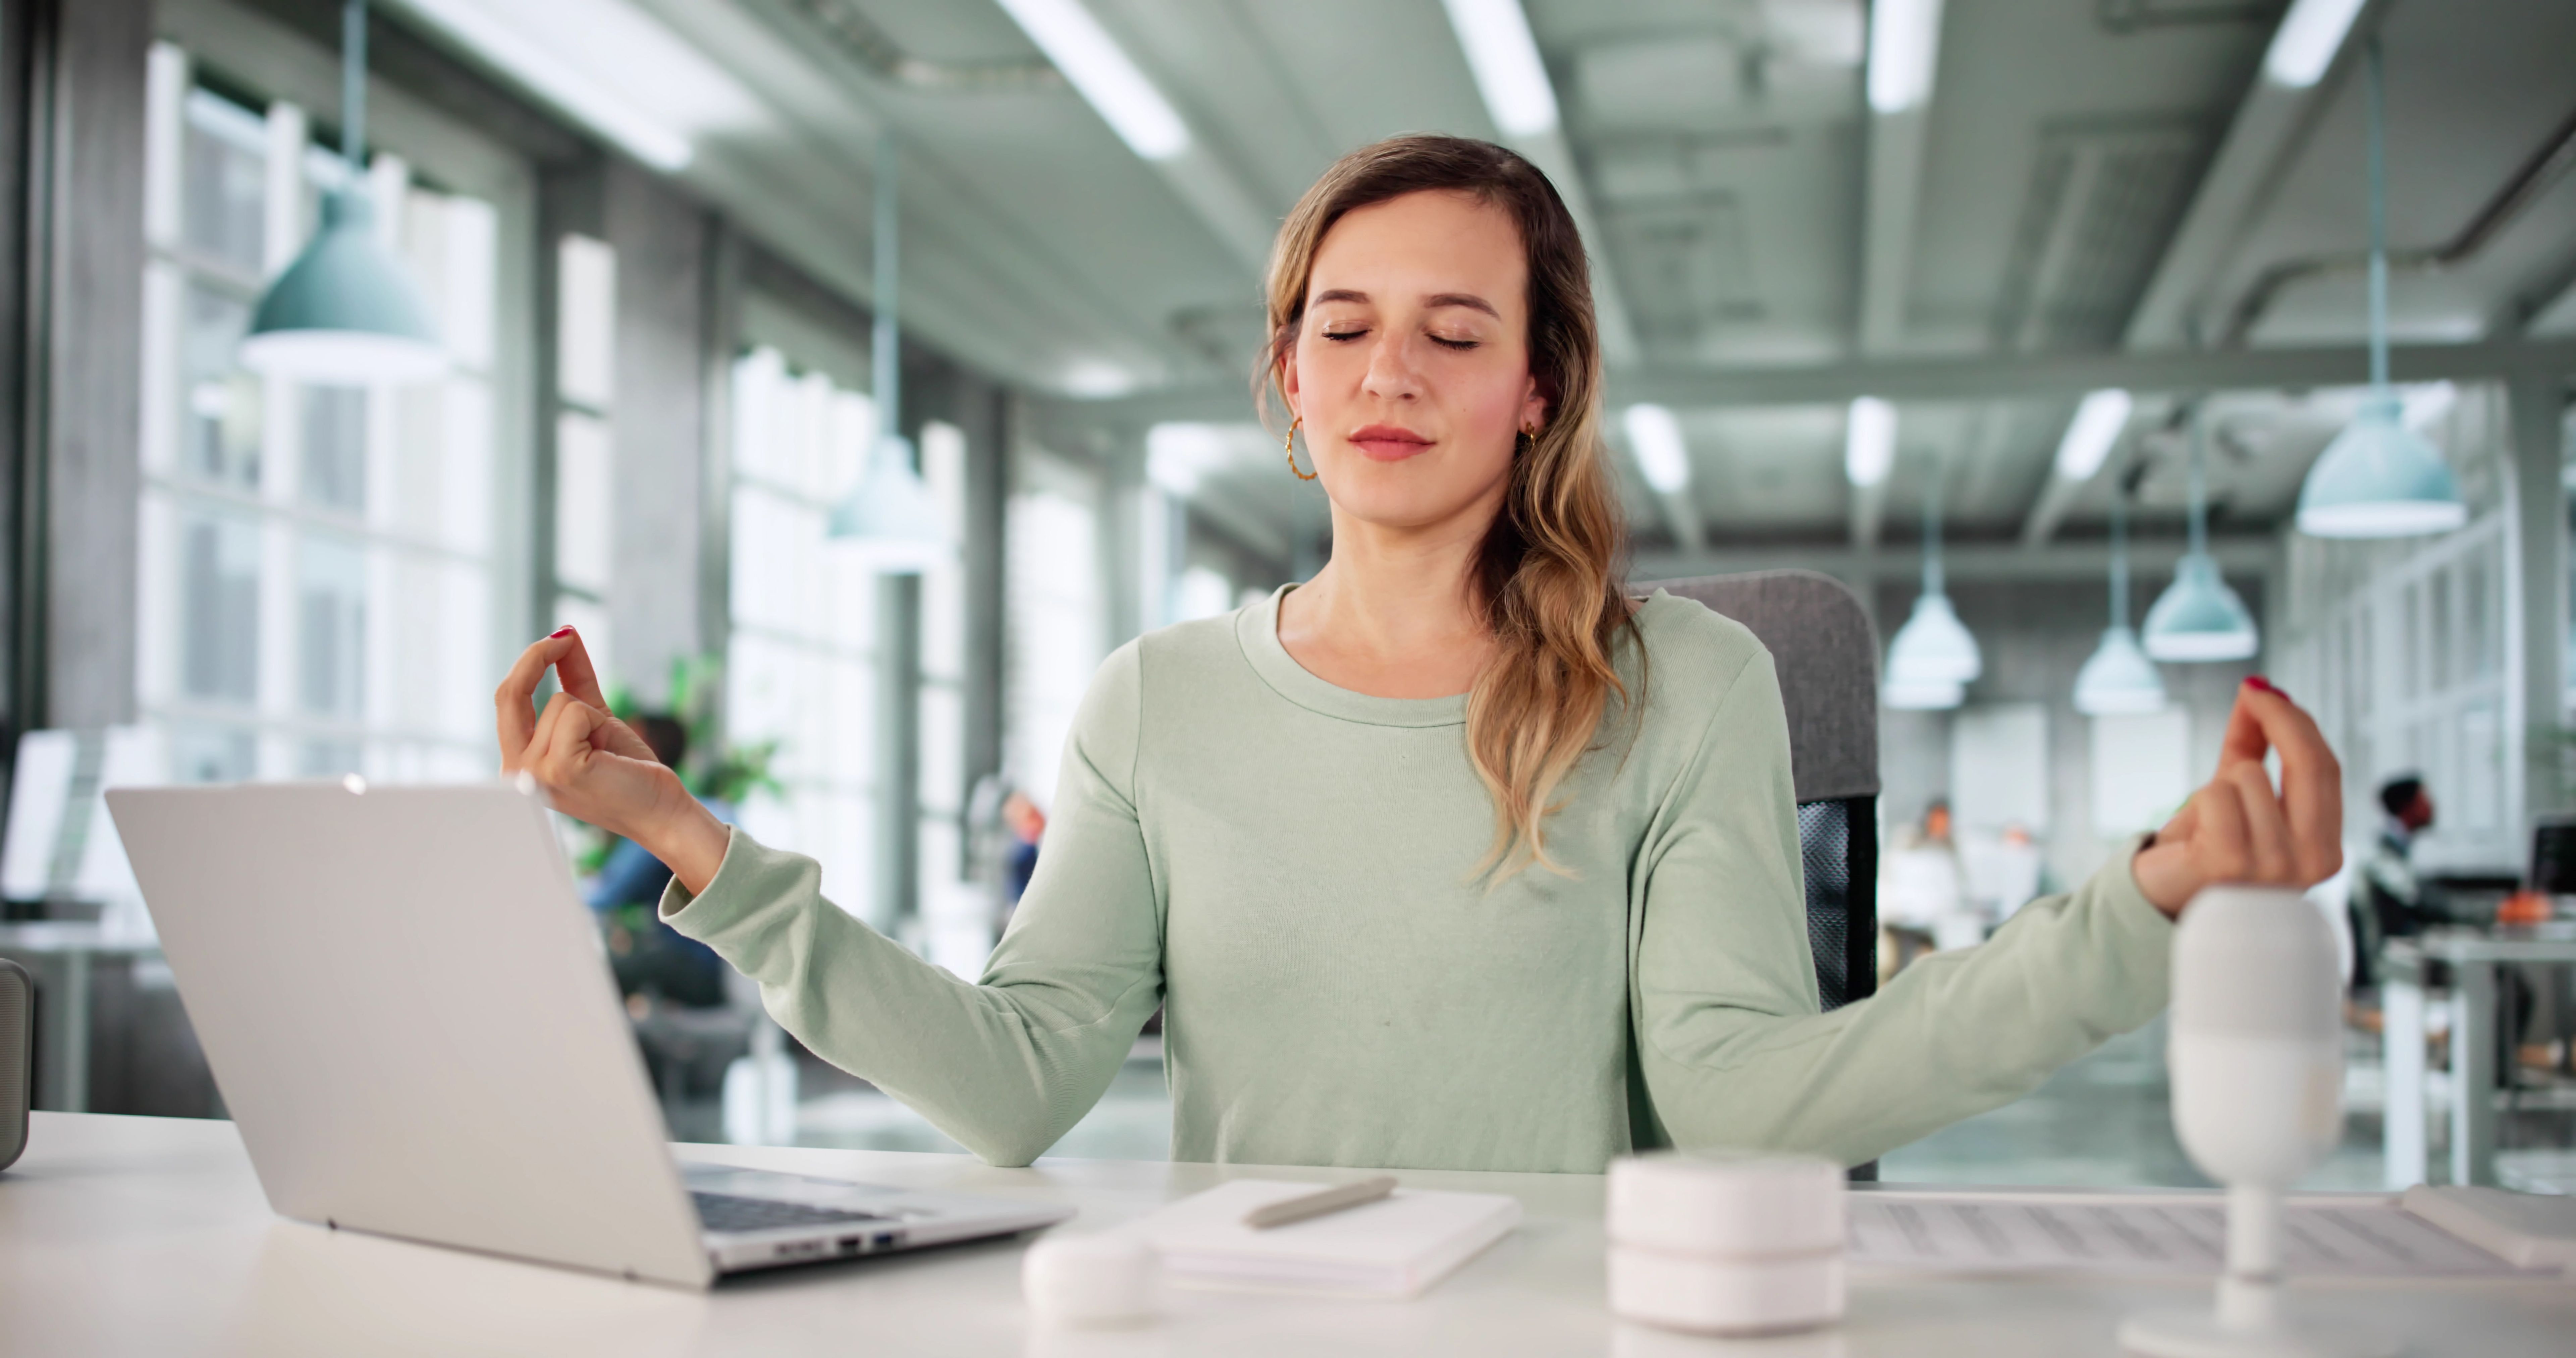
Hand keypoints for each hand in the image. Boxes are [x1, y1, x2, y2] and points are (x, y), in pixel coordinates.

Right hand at [494, 627, 727, 892]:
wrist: (659, 809)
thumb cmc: (626, 769)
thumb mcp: (594, 718)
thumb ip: (573, 679)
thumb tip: (565, 634)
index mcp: (518, 760)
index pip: (507, 699)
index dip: (529, 661)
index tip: (560, 636)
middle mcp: (516, 771)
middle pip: (509, 693)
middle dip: (536, 656)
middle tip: (563, 637)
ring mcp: (534, 773)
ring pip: (558, 702)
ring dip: (593, 715)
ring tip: (605, 749)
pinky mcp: (560, 768)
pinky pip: (576, 712)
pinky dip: (599, 722)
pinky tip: (608, 753)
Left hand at [2131, 676, 2342, 917]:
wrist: (2160, 903)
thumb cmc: (2205, 850)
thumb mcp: (2238, 794)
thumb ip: (2252, 746)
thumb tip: (2260, 691)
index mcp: (2326, 849)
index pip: (2326, 768)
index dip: (2298, 722)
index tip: (2268, 691)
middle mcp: (2313, 862)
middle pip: (2309, 762)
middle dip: (2278, 717)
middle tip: (2251, 694)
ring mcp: (2276, 866)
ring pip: (2249, 776)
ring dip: (2219, 786)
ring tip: (2209, 823)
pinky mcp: (2231, 863)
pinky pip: (2215, 794)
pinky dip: (2198, 803)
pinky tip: (2195, 836)